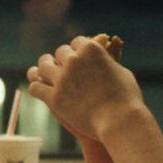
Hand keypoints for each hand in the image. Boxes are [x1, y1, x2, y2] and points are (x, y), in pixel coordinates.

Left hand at [25, 36, 144, 138]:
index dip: (77, 50)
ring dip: (44, 68)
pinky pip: (35, 88)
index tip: (76, 56)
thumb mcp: (121, 71)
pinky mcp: (54, 98)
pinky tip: (39, 90)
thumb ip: (106, 62)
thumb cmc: (126, 97)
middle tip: (62, 67)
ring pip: (43, 66)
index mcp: (90, 49)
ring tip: (44, 74)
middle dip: (62, 59)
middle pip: (60, 52)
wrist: (119, 120)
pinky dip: (36, 87)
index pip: (77, 42)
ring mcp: (61, 79)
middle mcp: (73, 60)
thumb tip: (103, 60)